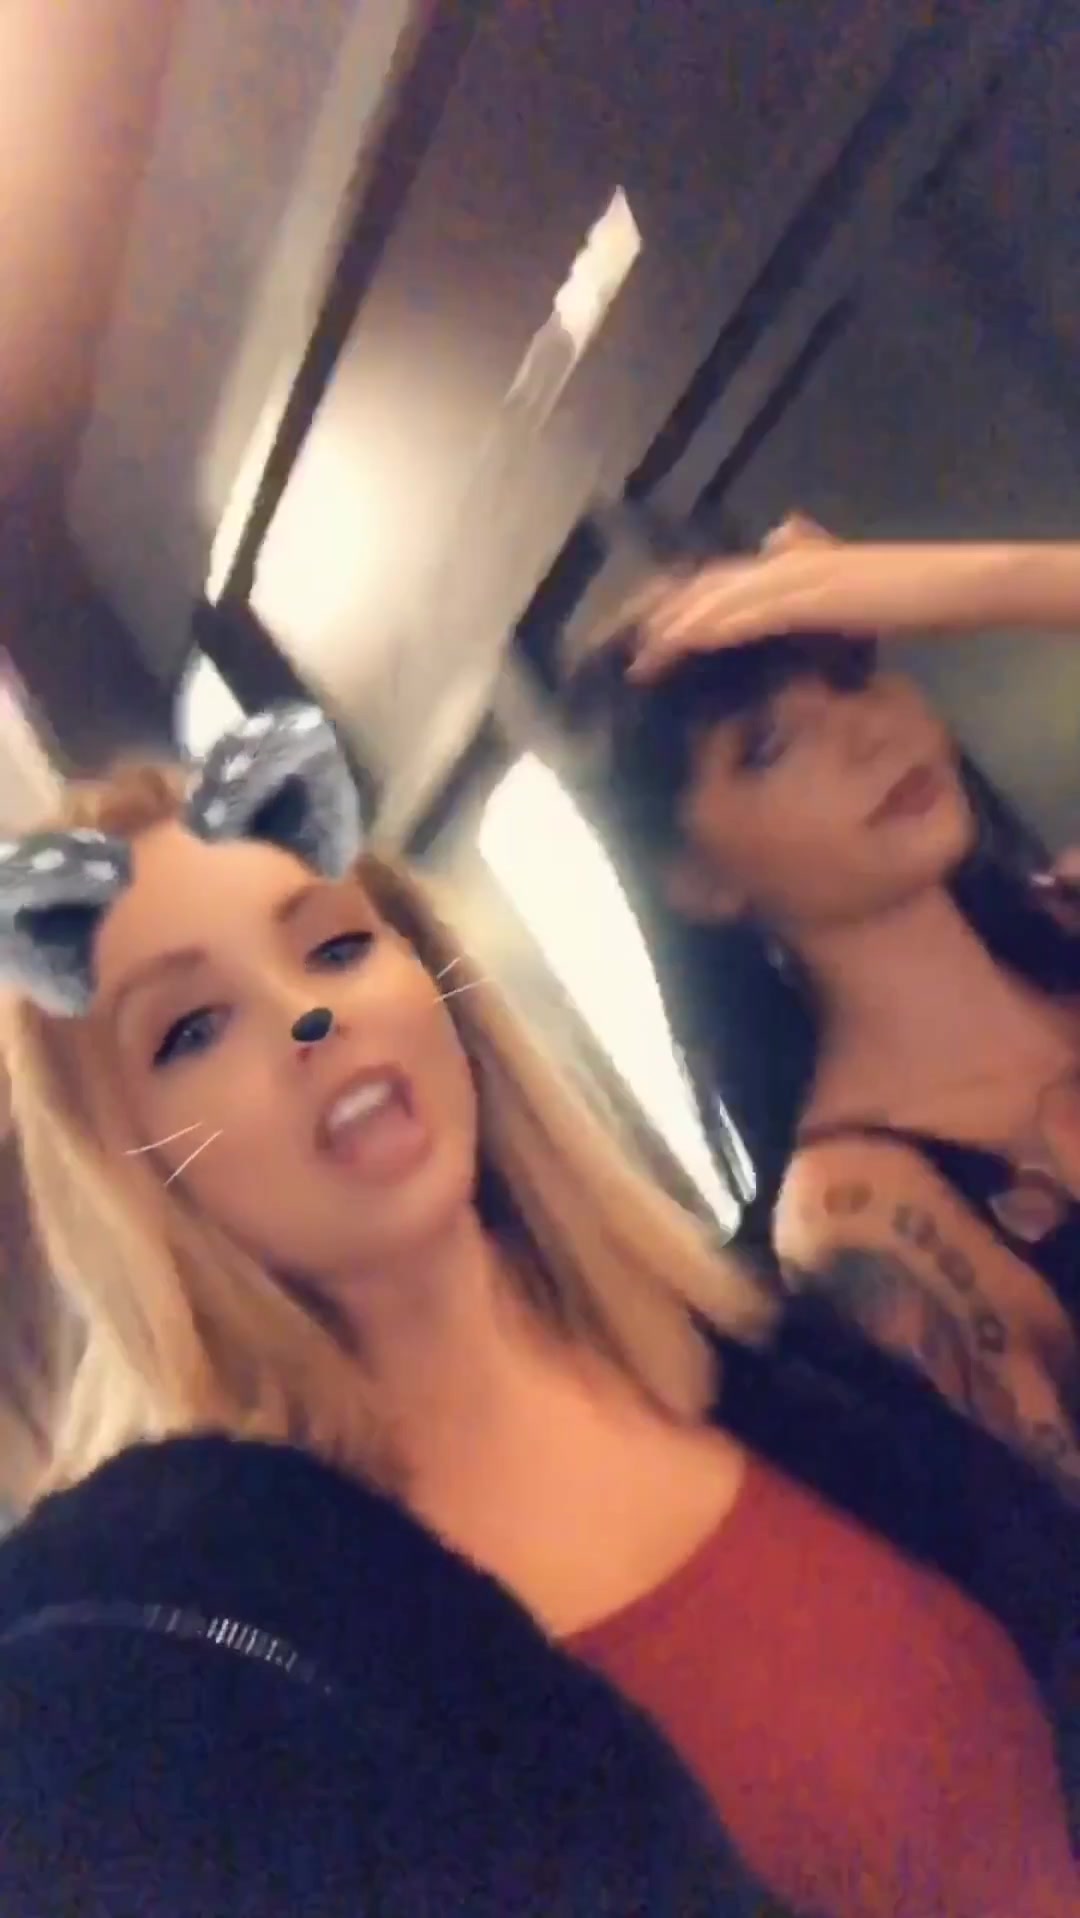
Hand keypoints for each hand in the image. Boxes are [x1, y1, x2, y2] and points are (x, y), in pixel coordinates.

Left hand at [627, 514, 1004, 681]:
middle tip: (626, 652)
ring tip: (642, 660)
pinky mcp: (812, 596)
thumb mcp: (851, 580)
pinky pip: (750, 614)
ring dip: (677, 630)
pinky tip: (688, 647)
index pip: (721, 582)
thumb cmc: (912, 590)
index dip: (680, 607)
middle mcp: (784, 560)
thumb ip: (812, 560)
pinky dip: (714, 629)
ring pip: (719, 601)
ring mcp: (797, 575)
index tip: (646, 636)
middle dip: (662, 619)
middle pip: (706, 587)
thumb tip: (779, 536)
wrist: (955, 583)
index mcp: (790, 560)